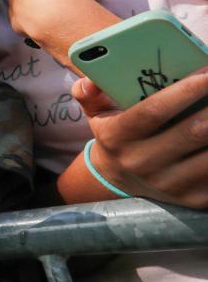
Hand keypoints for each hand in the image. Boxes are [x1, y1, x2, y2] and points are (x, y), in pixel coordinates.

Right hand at [73, 72, 207, 208]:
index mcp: (118, 137)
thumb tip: (90, 82)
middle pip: (192, 132)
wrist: (119, 180)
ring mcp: (169, 184)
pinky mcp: (193, 199)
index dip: (185, 91)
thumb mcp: (96, 113)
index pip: (154, 111)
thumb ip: (88, 92)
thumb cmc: (116, 135)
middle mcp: (142, 163)